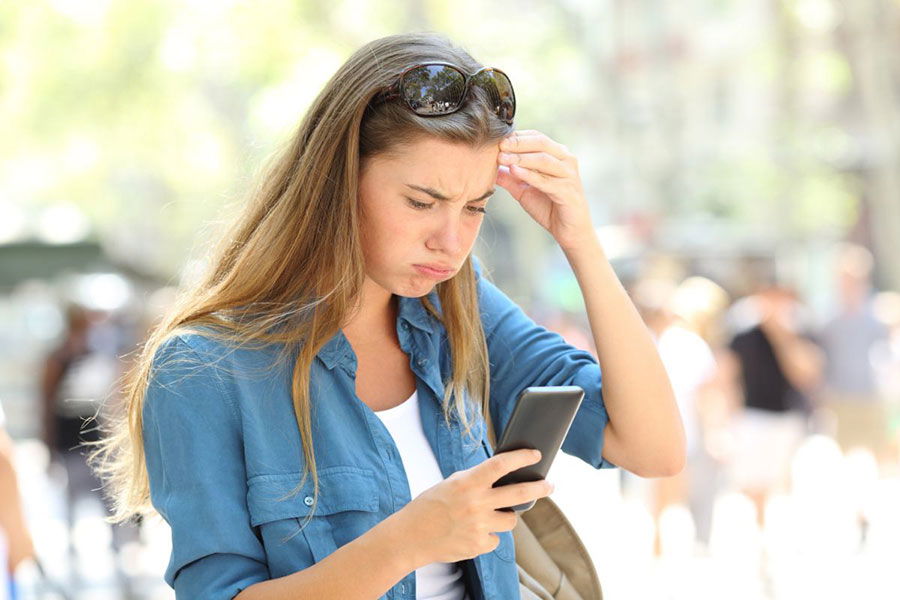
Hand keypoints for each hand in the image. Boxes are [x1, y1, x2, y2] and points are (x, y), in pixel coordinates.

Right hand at [397, 448, 552, 567]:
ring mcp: (479, 526)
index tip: (536, 455)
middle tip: (549, 485)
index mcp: (468, 482)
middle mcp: (476, 503)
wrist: (410, 537)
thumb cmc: (429, 506)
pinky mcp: (478, 545)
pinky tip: (470, 532)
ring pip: (510, 519)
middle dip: (540, 488)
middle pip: (520, 493)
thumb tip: (503, 476)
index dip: (522, 458)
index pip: (502, 465)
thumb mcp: (451, 484)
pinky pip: (495, 538)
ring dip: (505, 516)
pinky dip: (487, 535)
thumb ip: (476, 481)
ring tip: (488, 515)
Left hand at [496, 130, 595, 251]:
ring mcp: (568, 175)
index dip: (517, 136)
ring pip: (543, 159)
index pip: (536, 137)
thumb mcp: (523, 190)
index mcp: (557, 155)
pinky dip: (529, 175)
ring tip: (502, 158)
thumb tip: (490, 168)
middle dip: (518, 143)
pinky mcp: (568, 191)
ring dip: (521, 158)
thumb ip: (509, 178)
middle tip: (500, 144)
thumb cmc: (548, 206)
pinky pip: (546, 181)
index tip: (498, 139)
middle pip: (541, 143)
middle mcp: (566, 160)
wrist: (568, 230)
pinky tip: (514, 171)